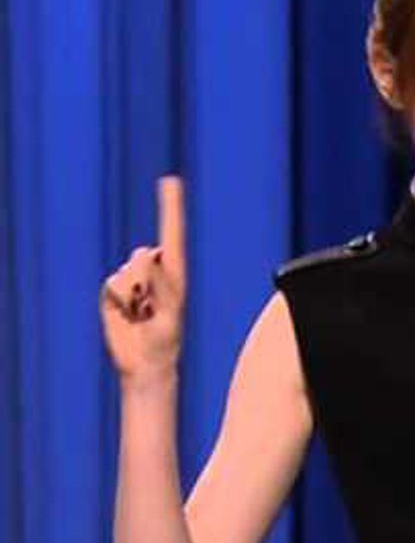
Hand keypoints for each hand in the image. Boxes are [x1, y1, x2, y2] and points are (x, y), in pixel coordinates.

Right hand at [100, 176, 186, 388]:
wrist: (144, 361)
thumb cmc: (165, 338)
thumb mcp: (168, 313)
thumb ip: (159, 283)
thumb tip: (146, 255)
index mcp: (175, 270)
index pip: (173, 232)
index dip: (172, 206)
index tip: (171, 180)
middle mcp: (154, 269)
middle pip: (142, 255)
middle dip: (144, 278)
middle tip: (151, 308)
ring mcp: (132, 279)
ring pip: (125, 273)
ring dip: (132, 297)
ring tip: (142, 315)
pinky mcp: (114, 291)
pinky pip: (111, 286)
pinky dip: (118, 303)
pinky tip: (128, 316)